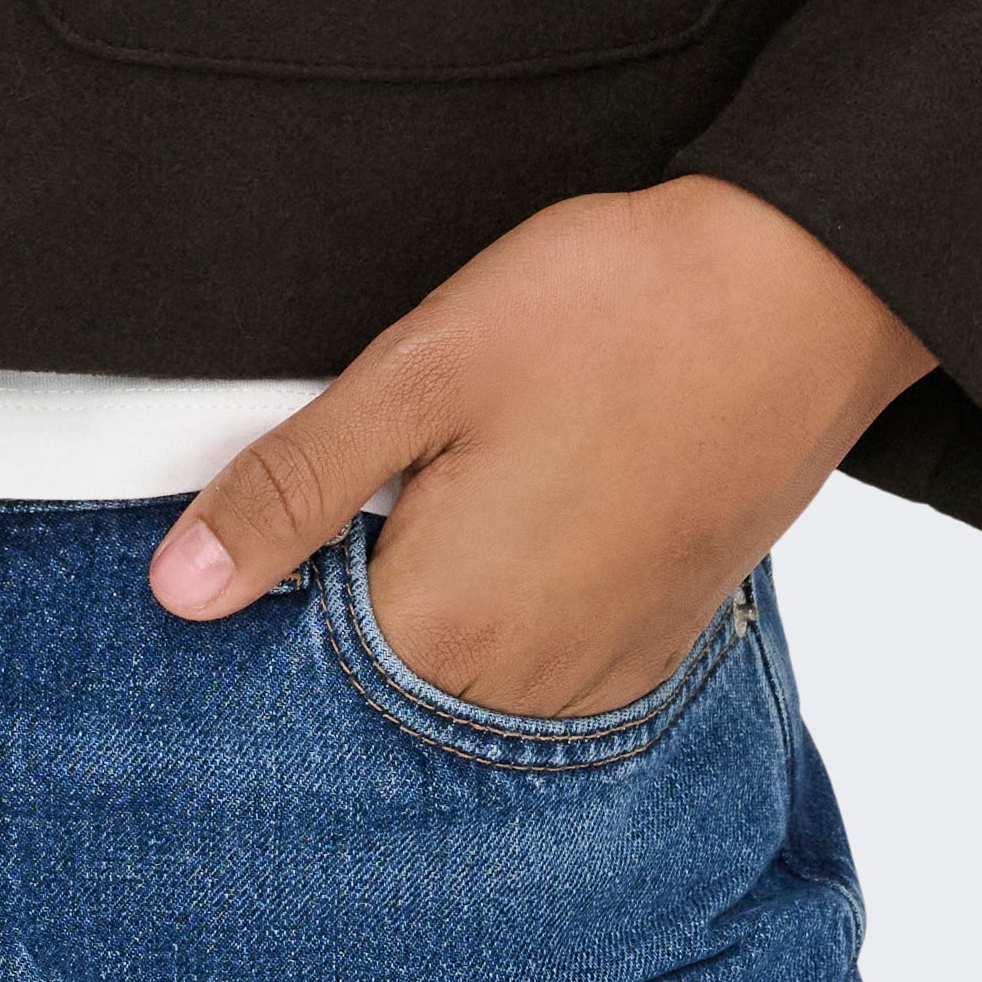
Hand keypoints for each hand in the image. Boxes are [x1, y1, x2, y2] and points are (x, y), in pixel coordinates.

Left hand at [148, 179, 932, 718]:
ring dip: (429, 603)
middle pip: (377, 683)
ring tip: (454, 485)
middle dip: (343, 597)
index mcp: (449, 630)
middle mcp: (528, 688)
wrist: (800, 292)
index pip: (294, 674)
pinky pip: (540, 663)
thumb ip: (293, 488)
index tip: (264, 522)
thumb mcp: (421, 372)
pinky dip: (504, 609)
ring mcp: (602, 674)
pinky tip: (516, 515)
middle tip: (374, 476)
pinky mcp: (653, 640)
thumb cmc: (617, 313)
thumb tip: (181, 587)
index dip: (260, 591)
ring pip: (460, 678)